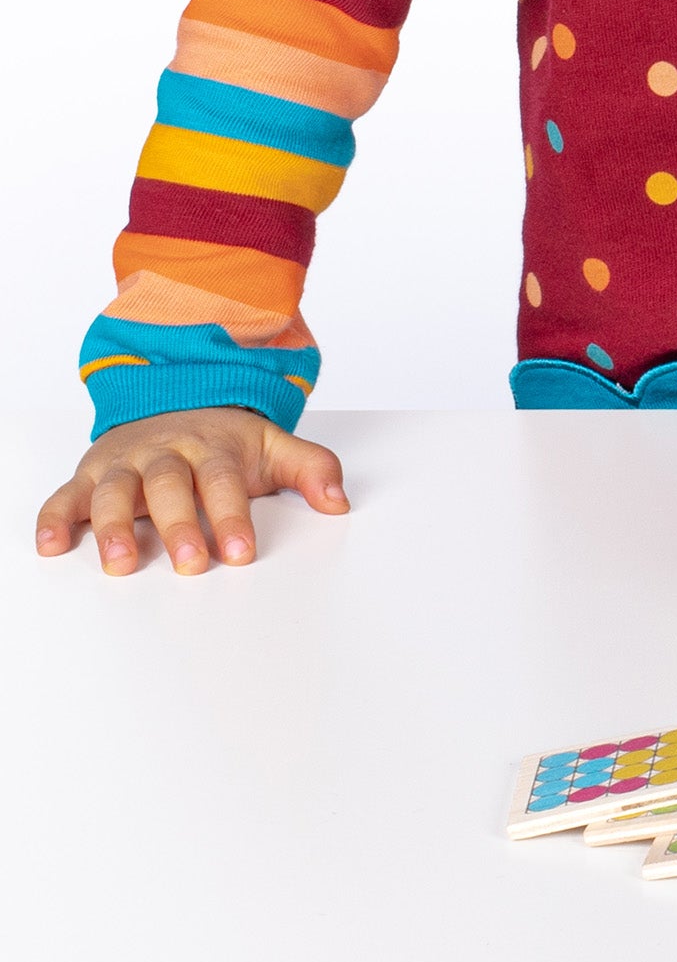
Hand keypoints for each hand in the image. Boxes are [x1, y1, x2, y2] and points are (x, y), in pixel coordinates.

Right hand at [36, 406, 348, 573]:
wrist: (173, 397)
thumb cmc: (222, 440)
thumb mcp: (271, 445)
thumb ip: (310, 469)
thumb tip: (340, 502)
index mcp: (211, 449)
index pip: (223, 482)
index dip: (232, 516)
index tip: (241, 552)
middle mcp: (165, 454)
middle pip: (170, 486)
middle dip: (180, 525)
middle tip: (192, 564)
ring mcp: (125, 464)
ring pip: (114, 491)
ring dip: (113, 525)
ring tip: (121, 562)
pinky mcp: (90, 475)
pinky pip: (65, 495)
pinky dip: (54, 518)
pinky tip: (52, 546)